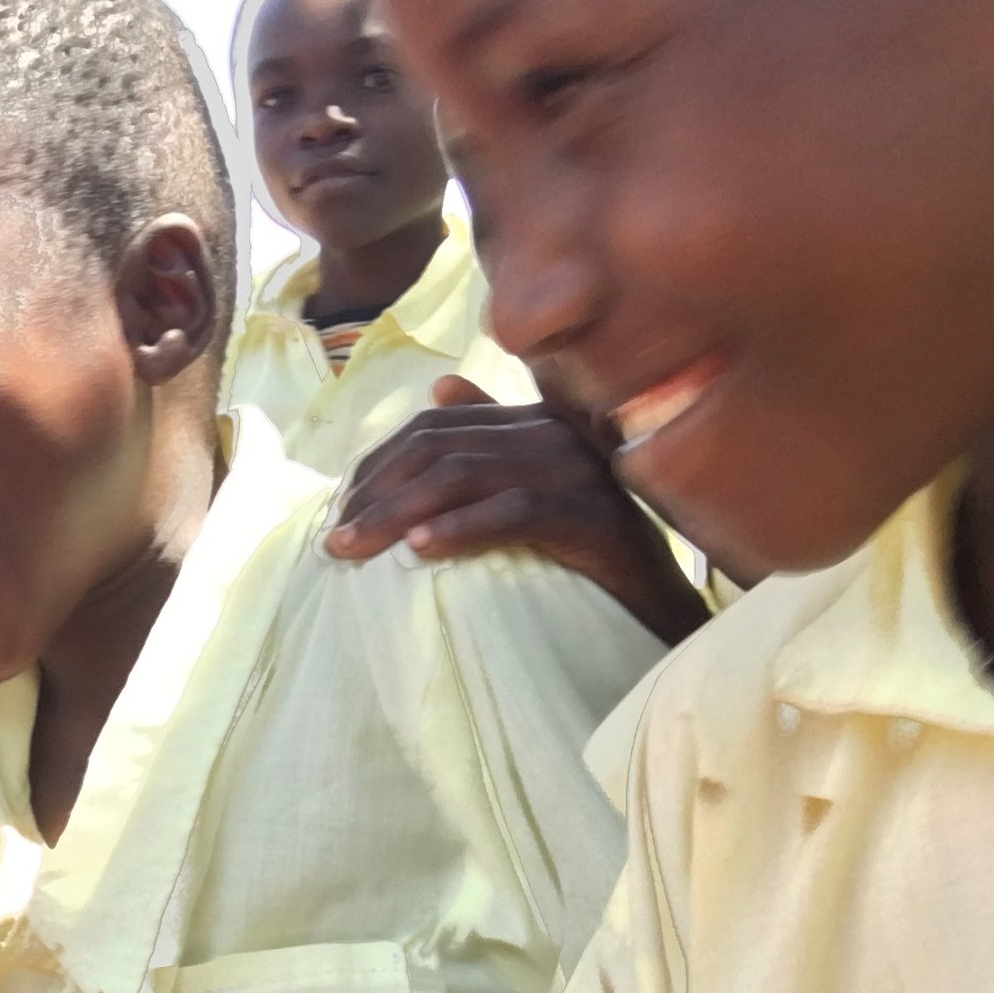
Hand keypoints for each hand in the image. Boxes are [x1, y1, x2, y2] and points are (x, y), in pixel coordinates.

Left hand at [327, 374, 710, 646]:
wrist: (660, 606)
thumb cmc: (586, 556)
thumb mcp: (531, 493)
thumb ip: (488, 443)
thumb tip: (440, 386)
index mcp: (534, 424)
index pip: (436, 427)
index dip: (378, 466)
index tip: (337, 513)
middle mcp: (554, 436)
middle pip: (441, 448)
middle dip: (376, 493)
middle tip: (333, 541)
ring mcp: (576, 472)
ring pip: (466, 475)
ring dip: (400, 513)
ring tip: (355, 550)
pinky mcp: (593, 517)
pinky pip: (514, 512)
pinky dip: (462, 527)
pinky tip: (420, 551)